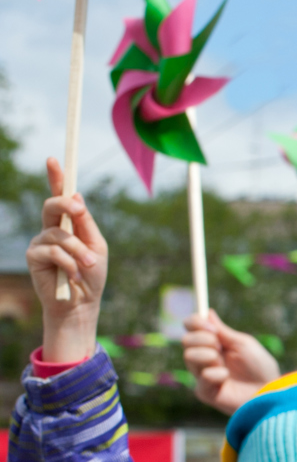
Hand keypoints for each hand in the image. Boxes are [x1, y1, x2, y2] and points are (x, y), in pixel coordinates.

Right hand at [27, 158, 106, 361]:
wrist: (81, 303)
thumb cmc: (91, 275)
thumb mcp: (96, 246)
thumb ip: (86, 224)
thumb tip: (77, 198)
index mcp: (69, 224)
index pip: (61, 196)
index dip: (56, 177)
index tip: (54, 159)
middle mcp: (51, 229)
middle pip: (52, 205)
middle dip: (65, 204)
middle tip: (78, 209)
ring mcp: (40, 241)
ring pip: (59, 234)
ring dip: (79, 251)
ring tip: (88, 265)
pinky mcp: (33, 256)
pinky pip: (54, 251)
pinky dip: (69, 262)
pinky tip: (73, 274)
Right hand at [182, 310, 279, 414]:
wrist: (270, 391)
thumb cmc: (260, 367)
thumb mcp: (243, 344)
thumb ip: (223, 331)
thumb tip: (208, 312)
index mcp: (213, 344)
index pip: (191, 328)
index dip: (194, 323)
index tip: (211, 327)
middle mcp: (204, 358)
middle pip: (186, 340)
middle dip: (203, 339)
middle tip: (219, 346)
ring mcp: (202, 375)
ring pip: (188, 356)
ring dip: (208, 356)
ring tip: (225, 365)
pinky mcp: (205, 392)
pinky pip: (202, 376)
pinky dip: (216, 374)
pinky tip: (226, 378)